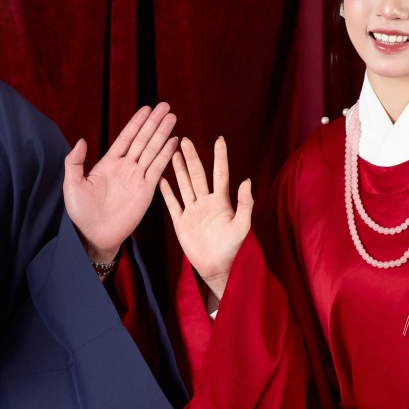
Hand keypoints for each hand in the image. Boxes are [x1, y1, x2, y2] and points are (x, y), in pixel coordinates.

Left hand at [63, 103, 177, 257]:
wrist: (94, 235)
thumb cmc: (80, 212)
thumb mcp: (72, 184)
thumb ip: (75, 162)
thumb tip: (81, 140)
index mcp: (108, 163)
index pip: (126, 138)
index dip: (136, 123)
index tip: (146, 108)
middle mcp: (125, 167)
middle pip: (143, 140)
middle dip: (154, 123)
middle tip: (165, 106)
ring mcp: (137, 178)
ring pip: (152, 150)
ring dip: (163, 134)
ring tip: (172, 117)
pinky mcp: (146, 190)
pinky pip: (157, 169)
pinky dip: (166, 155)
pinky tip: (173, 141)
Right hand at [158, 137, 252, 302]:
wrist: (217, 268)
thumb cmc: (233, 248)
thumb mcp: (242, 226)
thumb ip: (245, 203)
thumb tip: (246, 180)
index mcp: (222, 202)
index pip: (220, 174)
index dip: (220, 157)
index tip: (219, 140)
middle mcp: (206, 203)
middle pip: (198, 175)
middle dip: (192, 158)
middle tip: (185, 140)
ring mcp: (192, 211)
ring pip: (184, 185)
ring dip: (179, 170)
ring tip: (173, 153)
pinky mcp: (181, 223)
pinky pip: (172, 204)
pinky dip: (167, 192)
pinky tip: (162, 179)